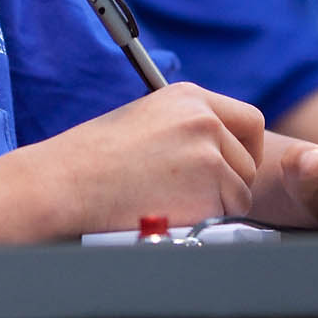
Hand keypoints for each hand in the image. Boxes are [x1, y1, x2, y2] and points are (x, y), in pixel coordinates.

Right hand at [28, 82, 264, 231]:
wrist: (67, 181)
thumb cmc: (92, 159)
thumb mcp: (145, 121)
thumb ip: (184, 128)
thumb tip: (214, 150)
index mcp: (188, 97)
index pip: (248, 120)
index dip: (246, 149)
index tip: (233, 166)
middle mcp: (205, 118)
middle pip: (249, 159)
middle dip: (231, 182)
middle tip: (198, 195)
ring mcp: (211, 151)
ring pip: (242, 189)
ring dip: (217, 203)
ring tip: (173, 202)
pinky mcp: (211, 185)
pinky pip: (230, 212)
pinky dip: (208, 220)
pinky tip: (172, 212)